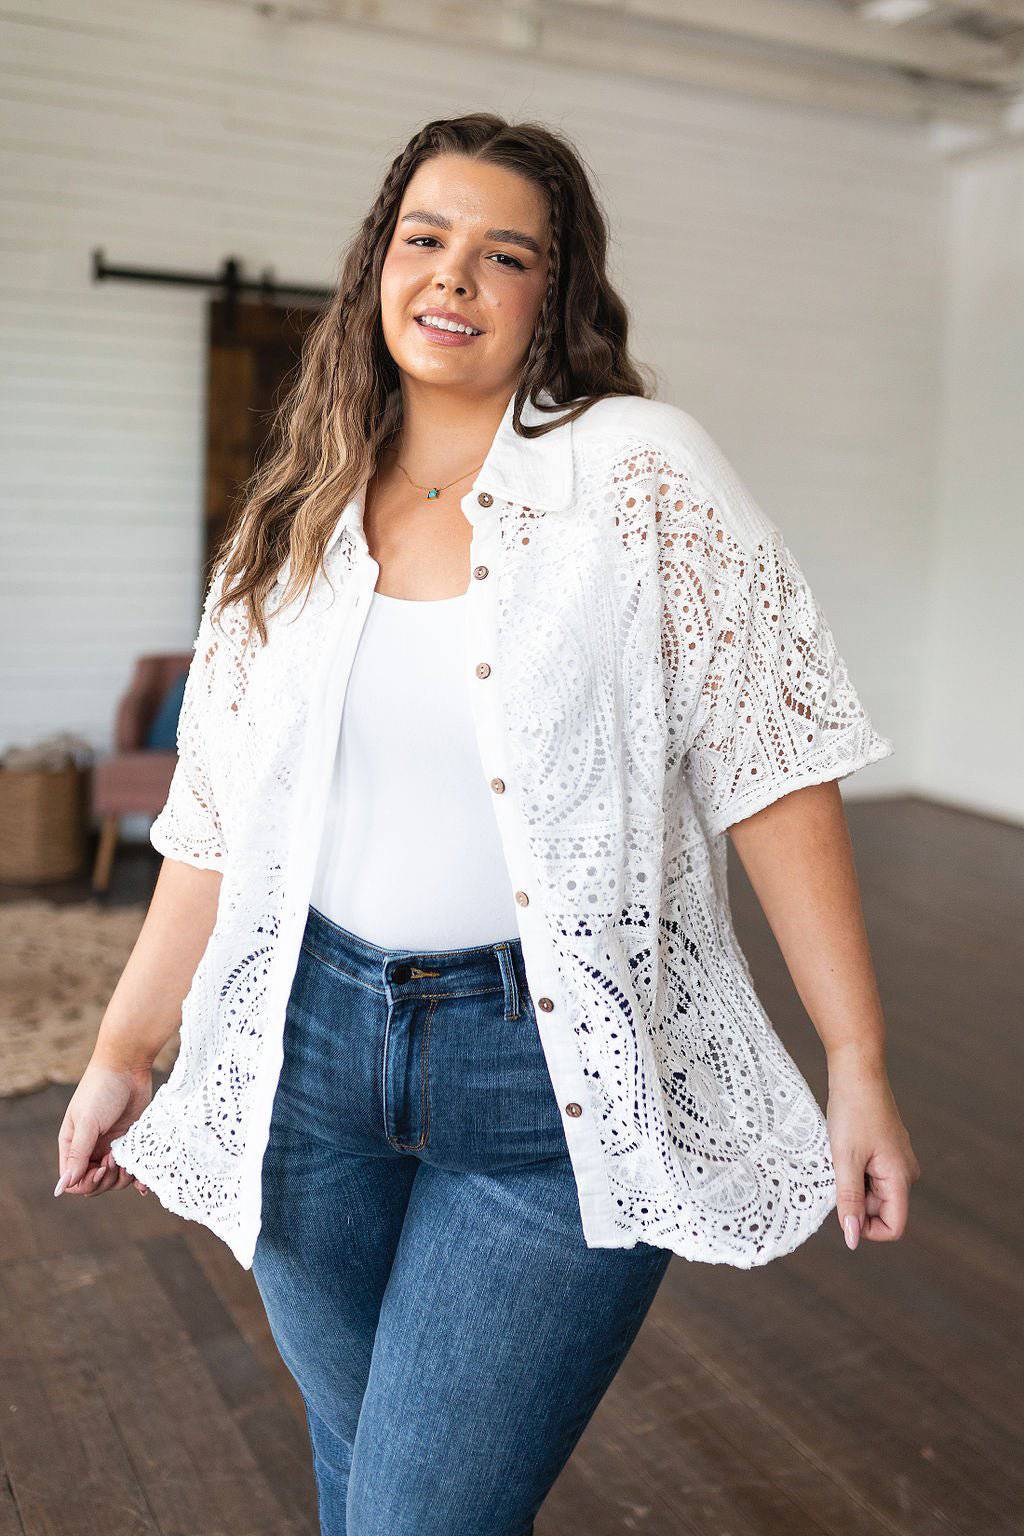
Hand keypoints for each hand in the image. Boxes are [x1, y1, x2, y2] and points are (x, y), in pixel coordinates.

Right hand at [55, 1059, 153, 1198]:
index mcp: (73, 1146)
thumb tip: (62, 1187)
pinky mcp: (131, 1142)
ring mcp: (112, 1146)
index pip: (75, 1181)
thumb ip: (78, 1155)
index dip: (87, 1183)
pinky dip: (138, 1177)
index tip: (101, 1168)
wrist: (128, 1066)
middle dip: (106, 1180)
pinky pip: (133, 1168)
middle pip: (96, 1185)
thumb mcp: (87, 1122)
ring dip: (122, 1177)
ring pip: (115, 1180)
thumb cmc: (101, 1089)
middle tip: (116, 1158)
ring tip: (128, 1160)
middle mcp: (91, 1150)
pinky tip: (144, 1181)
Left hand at [826, 1056, 920, 1250]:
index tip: (842, 1206)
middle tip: (836, 1170)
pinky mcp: (886, 1150)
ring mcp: (896, 1161)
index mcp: (901, 1178)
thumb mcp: (845, 1159)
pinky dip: (853, 1169)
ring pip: (872, 1191)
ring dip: (852, 1182)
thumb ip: (849, 1201)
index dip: (867, 1228)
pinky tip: (843, 1148)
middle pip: (880, 1209)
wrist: (857, 1071)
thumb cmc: (852, 1111)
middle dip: (855, 1200)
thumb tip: (852, 1239)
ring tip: (839, 1155)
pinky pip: (870, 1174)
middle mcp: (905, 1173)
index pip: (893, 1227)